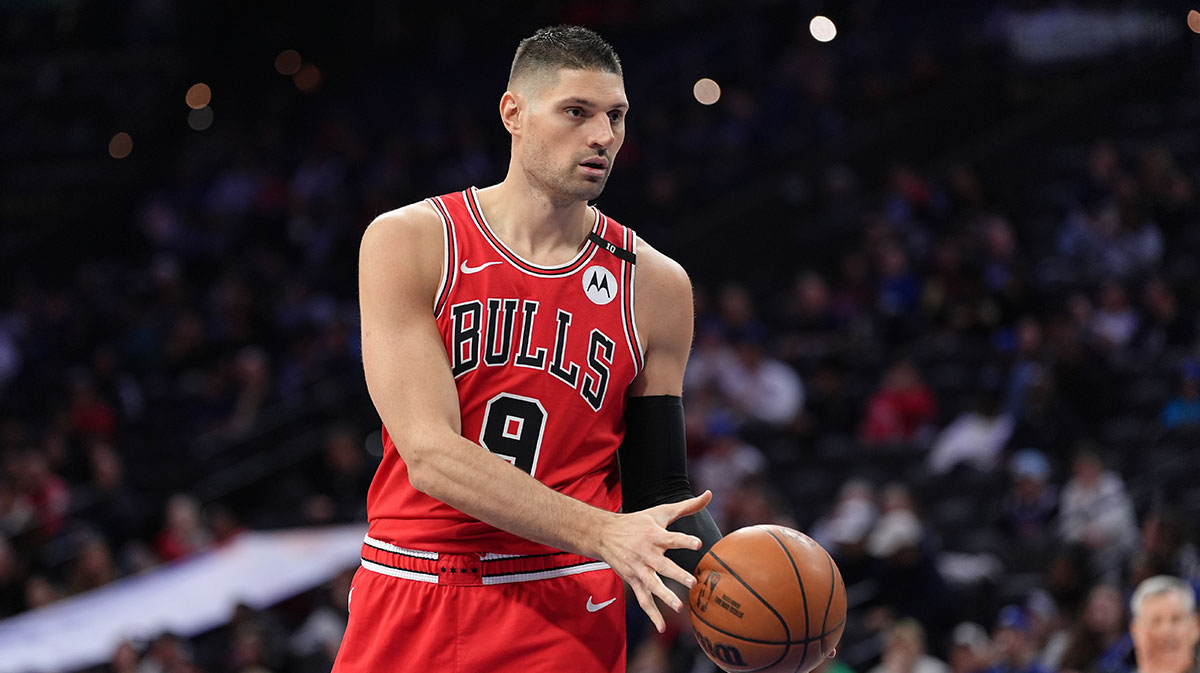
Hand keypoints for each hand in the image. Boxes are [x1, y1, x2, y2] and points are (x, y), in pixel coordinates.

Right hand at [598, 490, 711, 632]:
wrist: (604, 534)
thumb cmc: (637, 522)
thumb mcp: (660, 512)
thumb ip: (687, 506)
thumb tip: (710, 493)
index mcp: (654, 535)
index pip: (671, 538)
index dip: (684, 540)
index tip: (698, 543)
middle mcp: (646, 553)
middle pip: (663, 565)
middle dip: (676, 574)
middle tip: (691, 582)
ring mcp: (638, 569)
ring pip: (652, 585)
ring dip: (664, 596)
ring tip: (679, 607)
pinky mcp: (633, 581)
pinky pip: (643, 600)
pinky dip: (652, 614)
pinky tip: (662, 627)